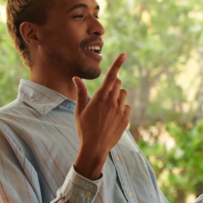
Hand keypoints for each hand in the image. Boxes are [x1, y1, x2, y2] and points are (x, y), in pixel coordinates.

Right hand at [73, 53, 130, 179]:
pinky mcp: (126, 119)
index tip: (124, 54)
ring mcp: (120, 111)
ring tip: (108, 106)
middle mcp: (112, 102)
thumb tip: (76, 78)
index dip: (118, 64)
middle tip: (104, 94)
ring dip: (118, 95)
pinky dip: (121, 108)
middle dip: (113, 84)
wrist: (95, 148)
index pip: (111, 77)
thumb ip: (80, 93)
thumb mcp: (79, 110)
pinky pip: (127, 107)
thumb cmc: (84, 128)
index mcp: (100, 98)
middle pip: (118, 84)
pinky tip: (113, 117)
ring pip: (123, 95)